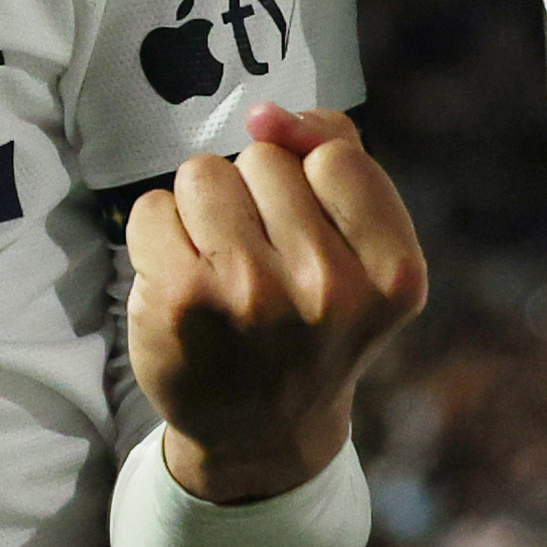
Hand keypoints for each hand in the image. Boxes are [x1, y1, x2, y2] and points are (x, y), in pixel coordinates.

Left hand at [127, 105, 429, 503]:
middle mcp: (329, 288)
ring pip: (204, 173)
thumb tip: (266, 115)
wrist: (260, 431)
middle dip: (254, 196)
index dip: (310, 182)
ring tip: (221, 269)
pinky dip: (158, 236)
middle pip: (264, 158)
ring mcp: (250, 295)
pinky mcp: (179, 301)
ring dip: (202, 211)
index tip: (308, 237)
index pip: (335, 155)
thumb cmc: (312, 323)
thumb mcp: (363, 249)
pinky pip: (152, 207)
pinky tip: (181, 284)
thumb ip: (337, 154)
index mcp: (394, 273)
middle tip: (264, 264)